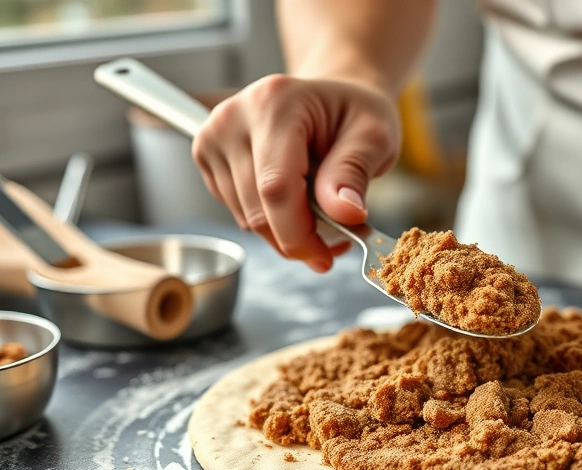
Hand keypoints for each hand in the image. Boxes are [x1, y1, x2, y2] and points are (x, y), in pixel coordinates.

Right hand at [192, 74, 399, 271]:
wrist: (331, 100)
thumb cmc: (353, 115)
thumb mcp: (374, 136)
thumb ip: (354, 172)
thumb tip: (345, 213)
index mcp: (276, 103)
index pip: (276, 187)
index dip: (298, 234)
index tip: (324, 258)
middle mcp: (234, 115)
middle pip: (257, 208)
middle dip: (296, 239)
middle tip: (335, 244)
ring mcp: (214, 135)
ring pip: (245, 217)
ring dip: (285, 232)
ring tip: (320, 213)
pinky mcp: (207, 155)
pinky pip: (237, 211)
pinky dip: (270, 220)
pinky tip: (296, 202)